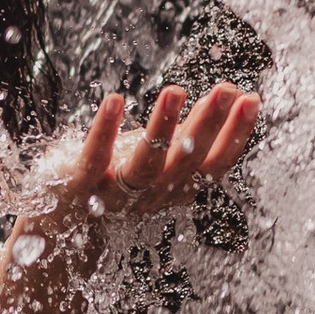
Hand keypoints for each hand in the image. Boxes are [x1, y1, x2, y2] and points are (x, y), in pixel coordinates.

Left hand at [22, 81, 259, 251]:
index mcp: (176, 187)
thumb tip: (228, 95)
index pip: (214, 165)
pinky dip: (104, 131)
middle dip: (207, 125)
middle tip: (225, 90)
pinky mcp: (80, 186)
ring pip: (146, 165)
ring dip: (163, 128)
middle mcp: (152, 195)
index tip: (252, 100)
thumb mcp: (157, 153)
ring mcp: (116, 193)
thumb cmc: (115, 180)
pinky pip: (93, 160)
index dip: (235, 135)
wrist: (63, 223)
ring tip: (175, 90)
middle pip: (185, 162)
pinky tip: (114, 100)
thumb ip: (189, 129)